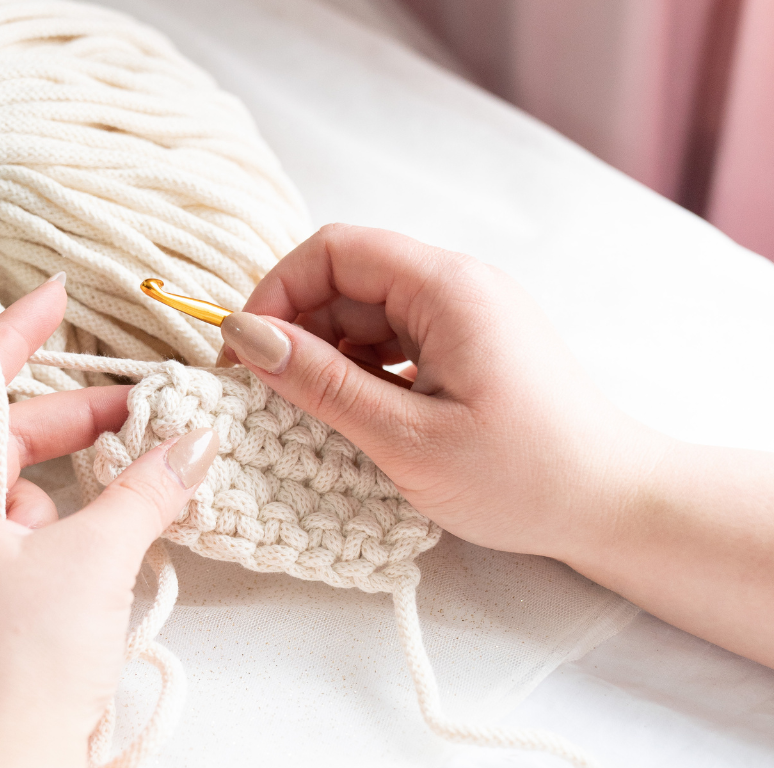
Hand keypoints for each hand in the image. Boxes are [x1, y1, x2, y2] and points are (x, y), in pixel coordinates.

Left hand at [0, 277, 218, 767]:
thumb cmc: (18, 667)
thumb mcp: (95, 557)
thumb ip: (148, 487)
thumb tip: (197, 443)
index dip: (17, 333)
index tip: (60, 295)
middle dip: (71, 417)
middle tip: (142, 404)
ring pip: (11, 485)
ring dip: (76, 473)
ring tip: (144, 469)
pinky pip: (15, 530)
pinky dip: (65, 518)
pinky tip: (114, 527)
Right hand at [218, 224, 660, 560]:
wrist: (616, 506)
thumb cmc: (523, 478)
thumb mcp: (408, 439)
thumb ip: (323, 384)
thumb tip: (248, 337)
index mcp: (447, 288)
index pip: (335, 250)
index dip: (277, 292)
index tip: (245, 355)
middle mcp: (457, 286)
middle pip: (348, 280)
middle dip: (297, 330)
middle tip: (264, 395)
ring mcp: (465, 317)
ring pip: (367, 315)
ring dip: (327, 357)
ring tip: (309, 416)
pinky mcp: (469, 347)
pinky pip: (395, 342)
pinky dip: (362, 373)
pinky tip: (354, 416)